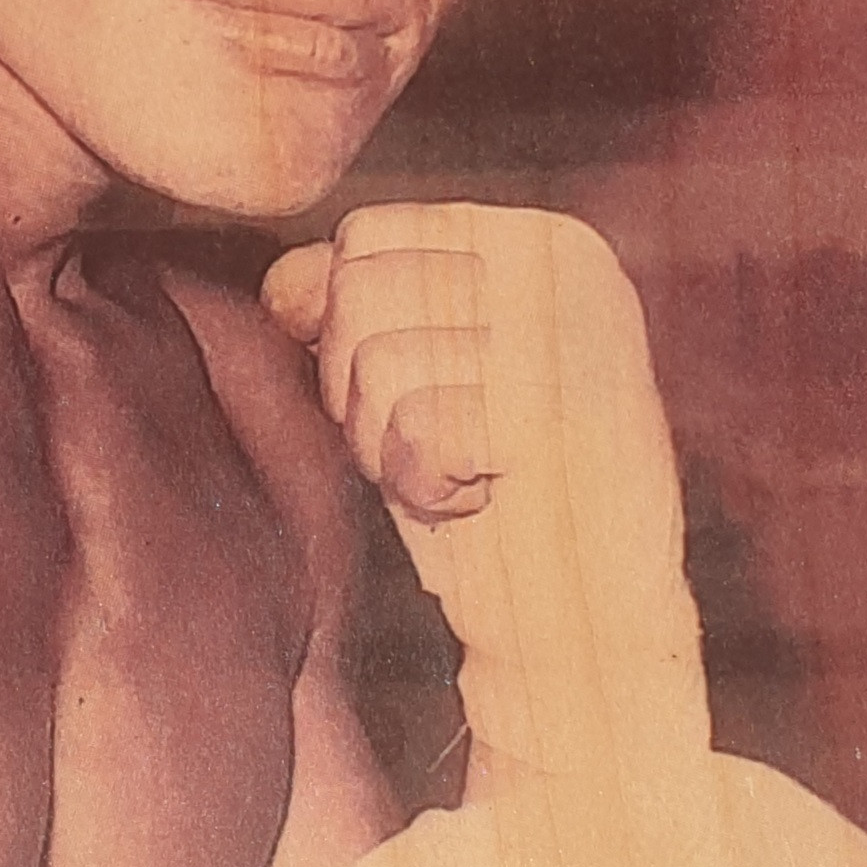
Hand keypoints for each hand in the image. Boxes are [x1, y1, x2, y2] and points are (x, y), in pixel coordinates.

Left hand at [263, 203, 706, 775]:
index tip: (423, 396)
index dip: (349, 331)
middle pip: (360, 290)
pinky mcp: (560, 409)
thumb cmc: (487, 501)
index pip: (365, 236)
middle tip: (442, 447)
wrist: (580, 631)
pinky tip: (487, 503)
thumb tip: (285, 284)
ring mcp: (570, 332)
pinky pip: (413, 427)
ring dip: (392, 447)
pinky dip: (426, 487)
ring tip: (467, 475)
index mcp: (543, 238)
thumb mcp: (411, 380)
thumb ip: (353, 303)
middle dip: (362, 392)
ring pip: (377, 362)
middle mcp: (568, 264)